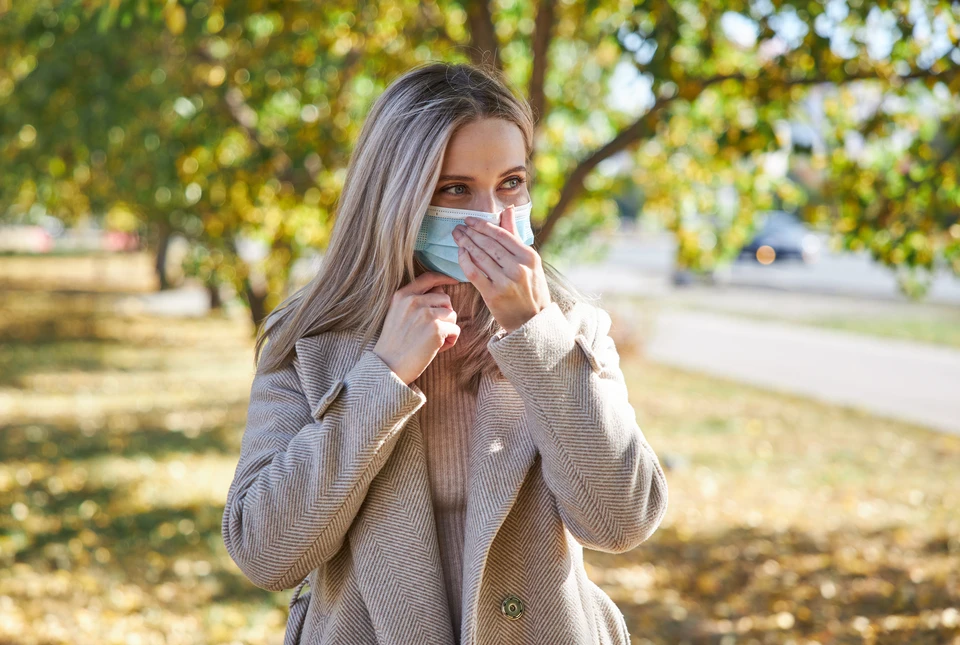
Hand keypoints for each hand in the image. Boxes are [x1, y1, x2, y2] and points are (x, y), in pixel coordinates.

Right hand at [373, 271, 461, 384]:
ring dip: (448, 328)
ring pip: (452, 314)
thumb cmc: (395, 344)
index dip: (444, 278)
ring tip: (433, 341)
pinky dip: (450, 340)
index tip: (454, 281)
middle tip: (433, 331)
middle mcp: (413, 301)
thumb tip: (441, 291)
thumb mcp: (397, 314)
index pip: (429, 278)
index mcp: (402, 295)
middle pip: (445, 299)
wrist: (388, 366)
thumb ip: (415, 301)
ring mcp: (425, 313)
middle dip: (444, 314)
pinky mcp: (436, 328)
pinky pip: (455, 330)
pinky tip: (438, 348)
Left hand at [451, 203, 551, 333]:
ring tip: (457, 236)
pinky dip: (465, 261)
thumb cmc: (531, 288)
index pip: (501, 234)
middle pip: (489, 244)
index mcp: (529, 256)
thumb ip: (515, 234)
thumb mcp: (530, 261)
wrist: (532, 321)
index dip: (483, 225)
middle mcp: (518, 268)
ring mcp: (505, 282)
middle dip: (471, 233)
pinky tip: (459, 253)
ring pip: (480, 257)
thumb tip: (507, 209)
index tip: (469, 220)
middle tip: (459, 227)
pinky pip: (473, 273)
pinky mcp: (493, 295)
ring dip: (465, 244)